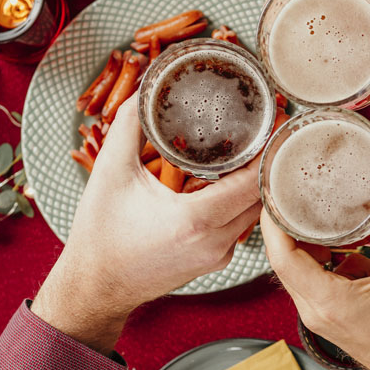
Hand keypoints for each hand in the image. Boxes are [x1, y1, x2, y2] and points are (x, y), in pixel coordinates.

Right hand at [33, 94, 262, 351]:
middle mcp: (216, 242)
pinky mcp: (215, 261)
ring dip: (254, 183)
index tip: (275, 122)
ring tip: (252, 149)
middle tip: (268, 128)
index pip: (254, 181)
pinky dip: (239, 203)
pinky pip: (240, 226)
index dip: (268, 150)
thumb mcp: (110, 172)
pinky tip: (229, 180)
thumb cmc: (100, 234)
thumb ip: (128, 124)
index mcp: (196, 220)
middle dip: (266, 161)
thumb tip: (146, 83)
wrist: (94, 286)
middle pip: (261, 195)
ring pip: (254, 212)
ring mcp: (219, 256)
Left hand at [260, 178, 369, 369]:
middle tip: (293, 187)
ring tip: (315, 205)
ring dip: (303, 237)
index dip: (273, 220)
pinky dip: (321, 253)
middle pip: (282, 257)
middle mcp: (314, 308)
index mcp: (328, 300)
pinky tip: (343, 238)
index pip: (281, 255)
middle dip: (285, 221)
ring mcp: (318, 312)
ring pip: (296, 266)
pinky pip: (312, 275)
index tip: (275, 190)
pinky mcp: (327, 311)